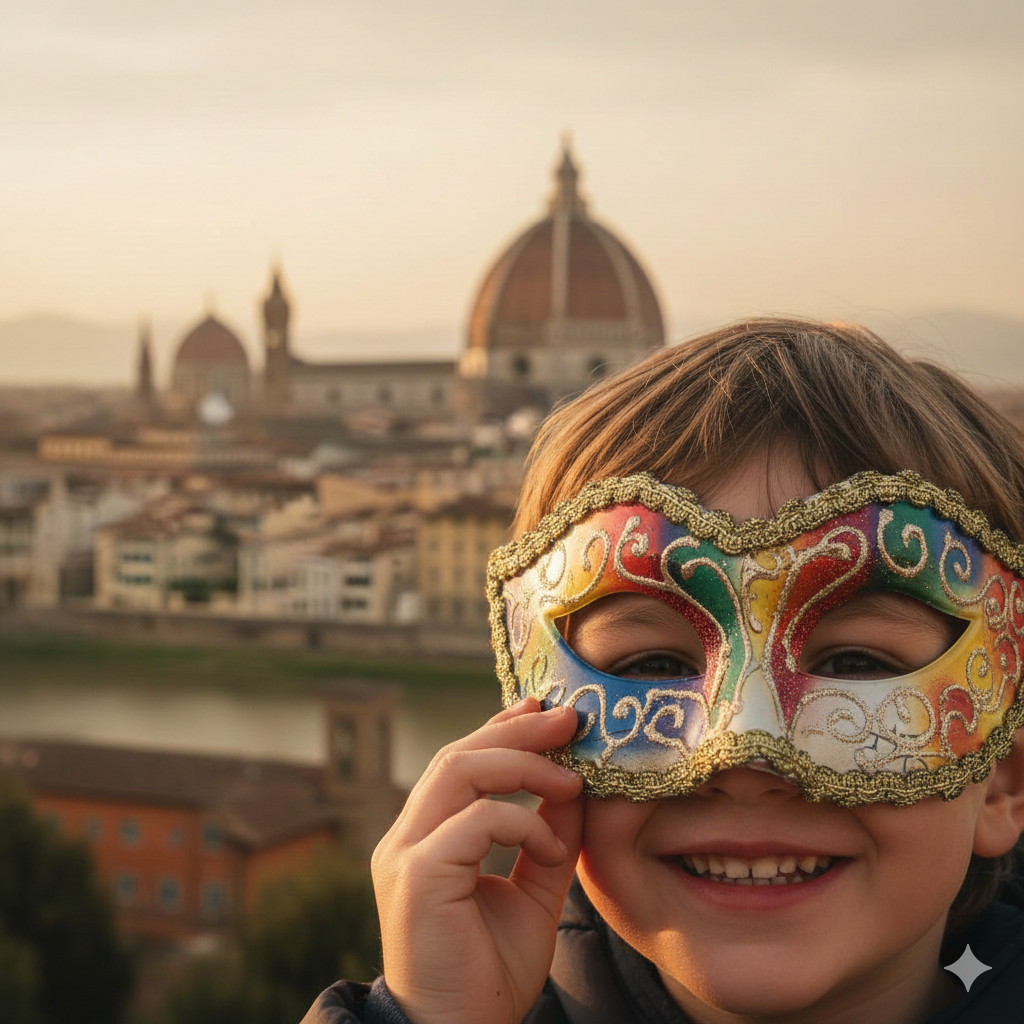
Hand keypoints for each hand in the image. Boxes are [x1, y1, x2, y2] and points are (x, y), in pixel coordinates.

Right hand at [371, 698, 583, 1023]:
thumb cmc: (490, 972)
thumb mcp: (532, 893)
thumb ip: (548, 839)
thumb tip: (575, 788)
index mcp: (426, 838)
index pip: (460, 762)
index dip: (501, 730)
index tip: (545, 713)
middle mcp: (406, 838)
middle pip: (459, 755)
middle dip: (517, 731)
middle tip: (568, 720)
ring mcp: (405, 855)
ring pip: (459, 771)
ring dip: (522, 764)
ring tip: (570, 779)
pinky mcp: (418, 877)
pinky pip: (475, 822)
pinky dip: (522, 823)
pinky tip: (551, 849)